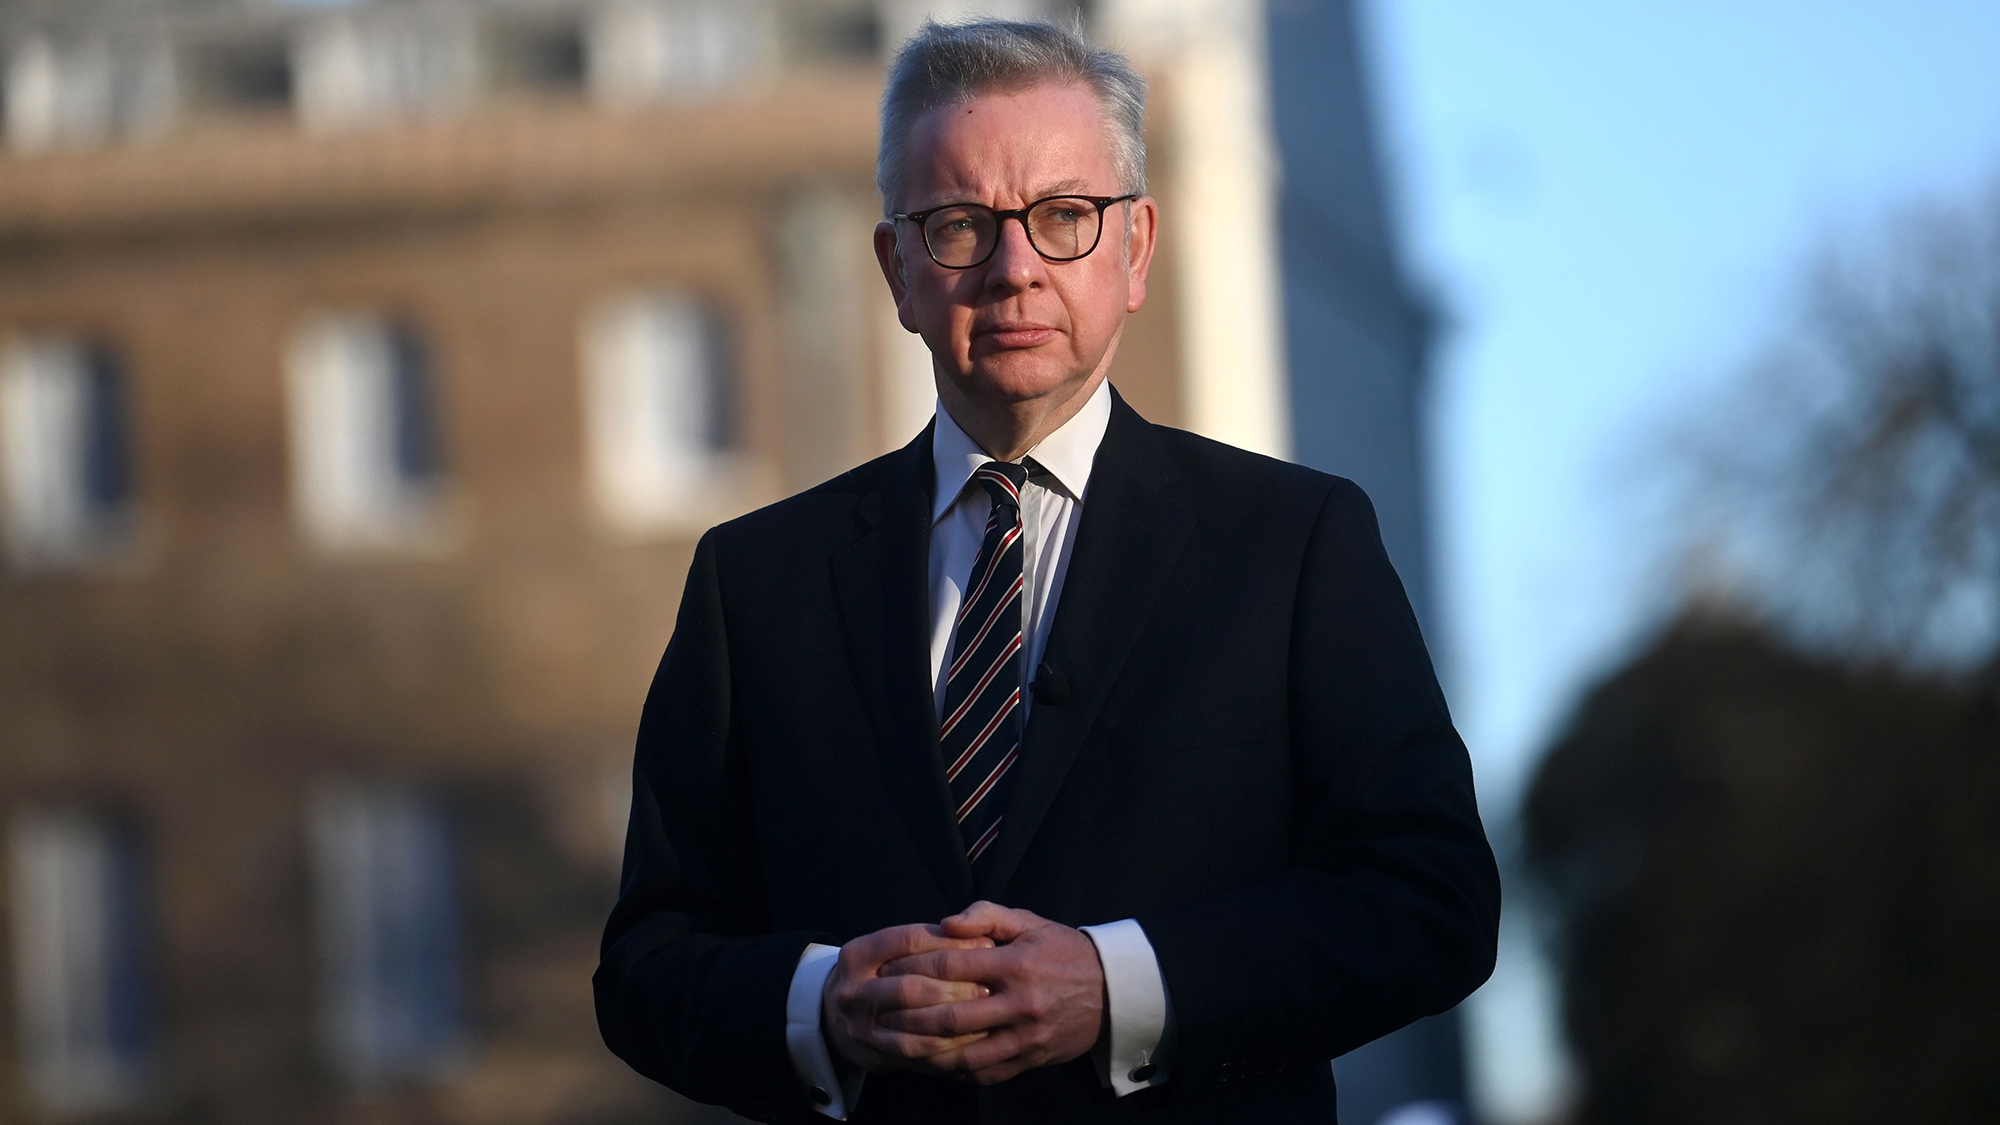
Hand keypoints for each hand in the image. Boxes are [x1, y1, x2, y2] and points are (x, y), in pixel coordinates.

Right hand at [821, 923, 995, 1073]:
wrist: (837, 1015)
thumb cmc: (881, 971)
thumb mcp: (891, 946)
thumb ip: (932, 936)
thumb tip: (978, 938)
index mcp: (858, 953)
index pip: (909, 941)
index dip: (951, 942)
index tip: (986, 945)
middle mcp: (852, 990)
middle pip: (909, 987)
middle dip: (954, 987)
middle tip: (989, 986)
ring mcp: (859, 1026)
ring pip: (913, 1023)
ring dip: (954, 1019)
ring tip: (986, 1012)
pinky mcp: (872, 1053)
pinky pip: (915, 1051)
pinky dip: (947, 1045)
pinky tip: (973, 1038)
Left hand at [877, 901, 1105, 1084]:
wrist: (1113, 991)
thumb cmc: (1063, 951)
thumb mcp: (1030, 922)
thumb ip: (986, 915)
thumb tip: (945, 922)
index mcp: (1015, 963)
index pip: (952, 965)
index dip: (914, 966)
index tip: (888, 969)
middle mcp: (1019, 1002)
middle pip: (950, 1015)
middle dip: (908, 1016)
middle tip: (879, 1013)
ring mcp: (1025, 1035)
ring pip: (964, 1052)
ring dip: (925, 1051)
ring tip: (895, 1044)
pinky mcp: (1031, 1059)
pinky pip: (985, 1072)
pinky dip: (955, 1072)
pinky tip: (931, 1064)